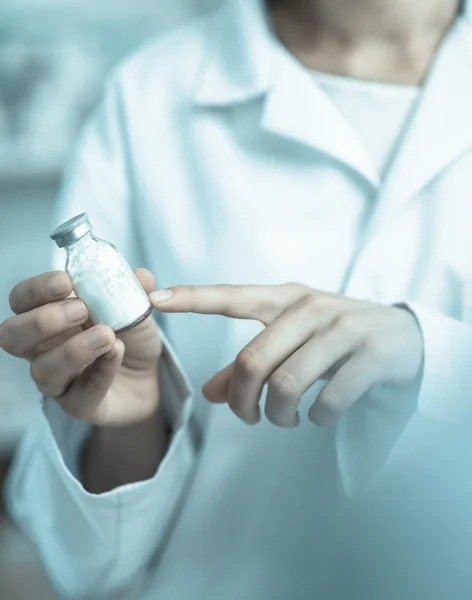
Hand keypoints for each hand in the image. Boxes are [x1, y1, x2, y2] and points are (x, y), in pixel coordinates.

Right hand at [0, 269, 161, 426]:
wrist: (149, 374)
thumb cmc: (128, 334)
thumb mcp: (133, 305)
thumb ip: (132, 288)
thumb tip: (142, 276)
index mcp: (48, 315)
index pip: (21, 300)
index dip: (36, 290)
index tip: (66, 281)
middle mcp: (42, 349)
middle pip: (12, 337)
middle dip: (43, 320)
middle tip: (82, 310)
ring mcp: (58, 380)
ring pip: (42, 370)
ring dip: (73, 349)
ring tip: (106, 335)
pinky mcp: (79, 405)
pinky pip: (81, 395)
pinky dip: (101, 371)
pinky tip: (117, 353)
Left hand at [151, 283, 423, 427]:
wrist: (404, 337)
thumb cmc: (335, 338)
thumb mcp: (293, 341)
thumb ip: (249, 365)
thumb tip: (210, 395)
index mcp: (286, 299)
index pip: (232, 297)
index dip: (193, 299)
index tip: (154, 300)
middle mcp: (311, 308)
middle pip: (253, 360)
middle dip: (242, 400)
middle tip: (248, 417)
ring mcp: (343, 329)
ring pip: (287, 383)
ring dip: (279, 415)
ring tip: (284, 419)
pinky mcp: (371, 356)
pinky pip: (329, 399)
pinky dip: (318, 417)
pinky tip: (319, 416)